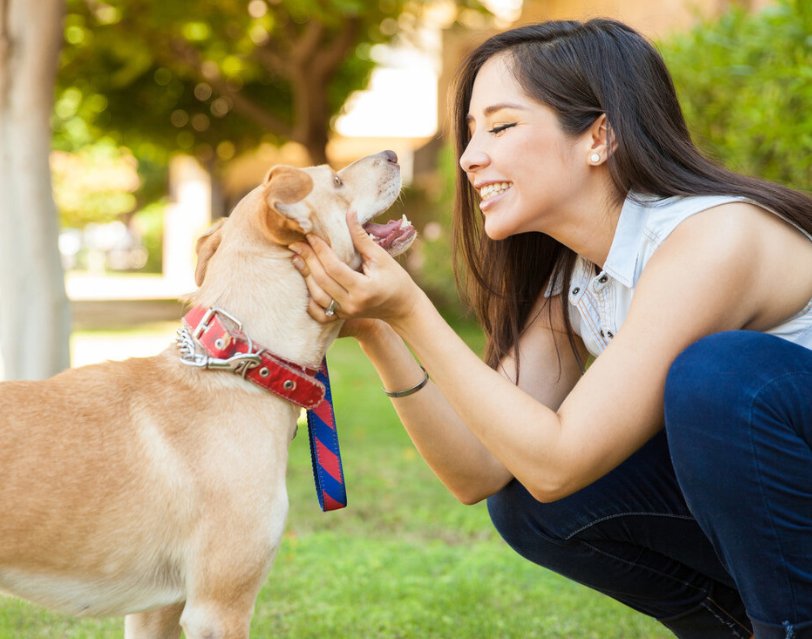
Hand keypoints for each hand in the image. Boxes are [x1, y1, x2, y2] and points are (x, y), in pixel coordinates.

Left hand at [290, 211, 419, 327]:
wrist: (403, 307)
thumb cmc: (396, 279)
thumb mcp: (381, 257)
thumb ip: (361, 237)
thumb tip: (349, 213)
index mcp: (363, 288)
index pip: (334, 267)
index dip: (320, 250)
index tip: (311, 235)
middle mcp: (352, 303)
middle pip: (322, 281)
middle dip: (308, 260)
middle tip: (296, 244)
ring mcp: (346, 313)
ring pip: (317, 296)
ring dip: (305, 276)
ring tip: (296, 258)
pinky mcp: (343, 317)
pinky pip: (320, 313)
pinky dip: (310, 301)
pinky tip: (305, 284)